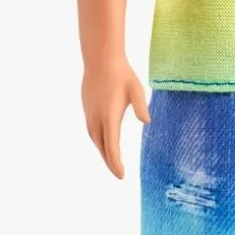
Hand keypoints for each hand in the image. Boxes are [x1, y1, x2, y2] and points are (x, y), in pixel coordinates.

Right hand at [81, 55, 150, 177]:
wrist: (100, 59)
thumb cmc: (122, 74)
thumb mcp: (136, 89)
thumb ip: (141, 106)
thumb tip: (147, 122)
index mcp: (109, 117)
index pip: (112, 147)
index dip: (116, 164)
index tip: (122, 176)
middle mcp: (97, 118)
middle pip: (102, 147)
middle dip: (109, 162)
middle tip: (118, 174)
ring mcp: (90, 113)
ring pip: (95, 139)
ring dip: (102, 152)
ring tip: (111, 161)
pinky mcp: (87, 108)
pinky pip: (91, 130)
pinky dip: (97, 140)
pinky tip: (102, 141)